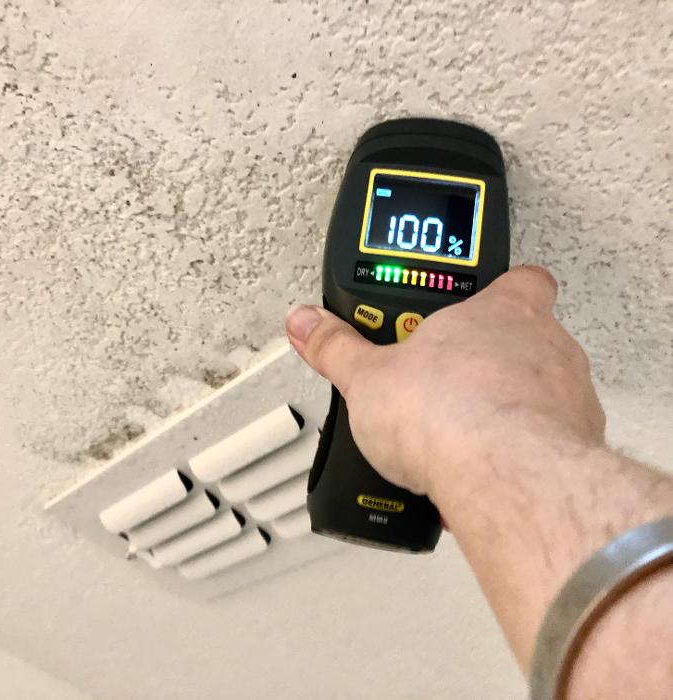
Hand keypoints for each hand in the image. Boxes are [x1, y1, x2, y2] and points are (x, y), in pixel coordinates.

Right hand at [285, 266, 605, 496]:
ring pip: (544, 390)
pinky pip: (551, 441)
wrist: (506, 477)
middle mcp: (545, 345)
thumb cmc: (452, 414)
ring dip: (511, 407)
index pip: (518, 280)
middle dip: (490, 358)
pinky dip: (522, 452)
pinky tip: (486, 469)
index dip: (498, 290)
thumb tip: (308, 325)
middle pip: (528, 336)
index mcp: (499, 312)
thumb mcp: (367, 378)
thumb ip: (337, 348)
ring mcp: (568, 395)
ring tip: (463, 433)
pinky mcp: (576, 446)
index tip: (472, 306)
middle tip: (448, 380)